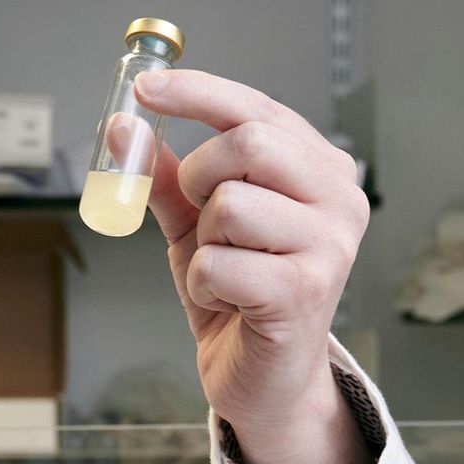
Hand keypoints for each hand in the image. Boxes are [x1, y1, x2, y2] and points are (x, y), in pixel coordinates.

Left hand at [131, 69, 373, 463]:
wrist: (263, 378)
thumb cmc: (239, 294)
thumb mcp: (196, 226)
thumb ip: (166, 177)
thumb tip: (124, 127)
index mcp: (318, 168)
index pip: (256, 108)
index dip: (196, 92)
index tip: (143, 85)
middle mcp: (339, 197)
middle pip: (248, 144)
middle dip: (200, 176)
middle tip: (199, 216)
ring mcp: (330, 244)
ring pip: (229, 205)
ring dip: (202, 242)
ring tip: (221, 270)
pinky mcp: (305, 290)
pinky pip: (218, 262)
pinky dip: (203, 283)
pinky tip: (226, 301)